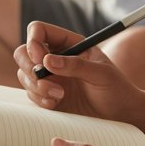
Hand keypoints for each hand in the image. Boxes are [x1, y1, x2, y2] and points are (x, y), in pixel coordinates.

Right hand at [14, 20, 143, 121]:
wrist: (121, 115)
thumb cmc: (116, 89)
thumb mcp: (101, 74)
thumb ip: (76, 65)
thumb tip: (47, 61)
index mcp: (69, 43)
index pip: (39, 31)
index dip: (33, 41)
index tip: (41, 59)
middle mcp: (55, 58)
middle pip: (23, 51)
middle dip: (28, 66)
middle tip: (42, 78)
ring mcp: (50, 77)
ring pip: (24, 74)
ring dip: (35, 85)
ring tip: (58, 96)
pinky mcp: (47, 96)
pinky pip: (30, 93)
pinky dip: (38, 99)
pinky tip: (55, 104)